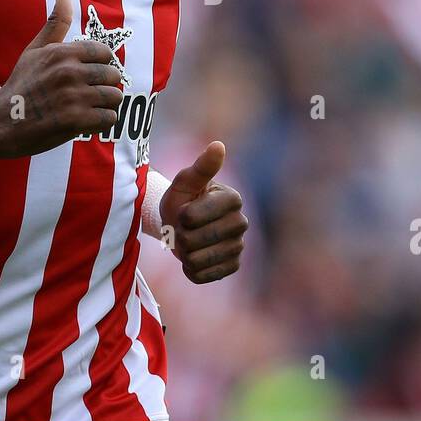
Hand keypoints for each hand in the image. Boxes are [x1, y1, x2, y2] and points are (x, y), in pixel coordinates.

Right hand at [0, 0, 124, 157]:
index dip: (101, 64)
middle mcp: (70, 72)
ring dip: (105, 104)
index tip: (89, 74)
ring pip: (115, 96)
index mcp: (62, 53)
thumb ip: (55, 23)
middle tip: (88, 93)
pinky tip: (87, 121)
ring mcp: (74, 97)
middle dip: (104, 85)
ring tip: (89, 106)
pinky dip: (102, 122)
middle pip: (113, 75)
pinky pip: (109, 118)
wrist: (2, 123)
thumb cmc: (22, 85)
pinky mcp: (76, 121)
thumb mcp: (35, 50)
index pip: (105, 52)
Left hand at [159, 141, 247, 283]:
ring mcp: (238, 246)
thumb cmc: (183, 198)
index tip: (183, 209)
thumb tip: (218, 145)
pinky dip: (191, 269)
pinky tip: (194, 257)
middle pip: (193, 241)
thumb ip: (201, 167)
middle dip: (179, 235)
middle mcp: (241, 223)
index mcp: (233, 199)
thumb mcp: (185, 182)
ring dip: (183, 253)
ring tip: (188, 242)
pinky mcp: (233, 266)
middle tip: (183, 228)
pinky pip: (203, 276)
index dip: (179, 216)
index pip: (191, 218)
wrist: (181, 224)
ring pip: (196, 260)